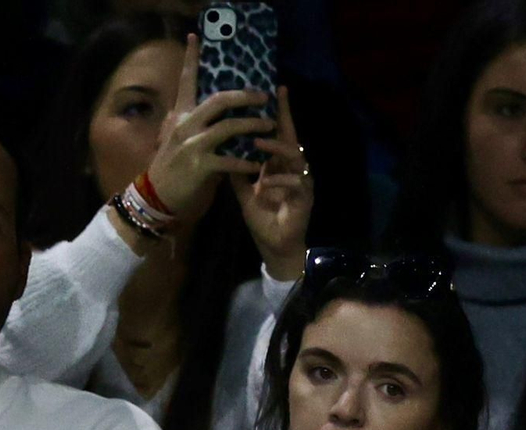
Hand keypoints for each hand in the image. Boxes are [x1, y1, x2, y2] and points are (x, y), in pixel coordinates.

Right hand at [142, 35, 271, 217]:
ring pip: (229, 127)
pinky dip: (246, 162)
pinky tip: (257, 165)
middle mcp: (185, 125)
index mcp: (180, 115)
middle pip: (219, 100)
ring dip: (252, 126)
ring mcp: (192, 145)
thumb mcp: (179, 139)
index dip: (191, 58)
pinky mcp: (200, 166)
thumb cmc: (172, 168)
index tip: (196, 37)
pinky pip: (230, 160)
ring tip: (269, 127)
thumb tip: (219, 114)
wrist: (156, 198)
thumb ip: (198, 125)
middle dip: (244, 96)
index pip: (186, 82)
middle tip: (264, 96)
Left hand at [232, 85, 312, 280]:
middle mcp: (293, 168)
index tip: (274, 88)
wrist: (273, 246)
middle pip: (291, 137)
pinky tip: (264, 182)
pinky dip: (278, 181)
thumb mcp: (243, 189)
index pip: (278, 132)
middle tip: (273, 100)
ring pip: (295, 156)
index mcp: (278, 164)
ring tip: (258, 142)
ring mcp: (301, 182)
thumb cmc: (262, 217)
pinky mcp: (305, 198)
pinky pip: (295, 183)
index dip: (278, 111)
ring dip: (277, 148)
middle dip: (283, 118)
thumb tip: (220, 144)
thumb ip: (235, 168)